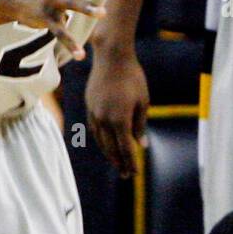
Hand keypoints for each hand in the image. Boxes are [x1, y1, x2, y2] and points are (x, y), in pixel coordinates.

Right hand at [86, 48, 149, 177]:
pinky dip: (100, 140)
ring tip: (116, 163)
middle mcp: (104, 119)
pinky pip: (94, 129)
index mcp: (120, 119)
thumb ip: (140, 125)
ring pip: (100, 140)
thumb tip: (141, 146)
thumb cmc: (133, 78)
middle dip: (119, 163)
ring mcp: (94, 113)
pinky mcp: (89, 106)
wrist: (112, 58)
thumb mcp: (143, 102)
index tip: (134, 173)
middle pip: (111, 148)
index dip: (130, 162)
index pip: (125, 148)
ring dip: (108, 154)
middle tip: (125, 175)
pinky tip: (106, 145)